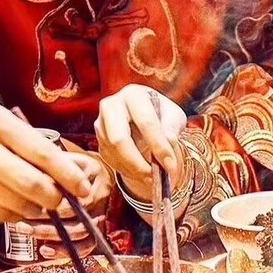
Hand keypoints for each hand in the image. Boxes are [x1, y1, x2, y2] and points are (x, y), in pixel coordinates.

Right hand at [0, 70, 91, 221]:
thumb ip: (30, 142)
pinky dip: (15, 214)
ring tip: (43, 201)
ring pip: (15, 204)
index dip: (69, 175)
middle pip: (31, 185)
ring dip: (37, 208)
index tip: (84, 187)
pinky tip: (20, 206)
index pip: (42, 154)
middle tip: (67, 199)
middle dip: (57, 197)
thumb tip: (71, 170)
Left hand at [14, 153, 112, 259]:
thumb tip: (30, 170)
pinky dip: (63, 251)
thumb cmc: (78, 165)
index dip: (54, 205)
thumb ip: (54, 163)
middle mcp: (101, 198)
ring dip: (51, 236)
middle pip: (77, 219)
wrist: (99, 174)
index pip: (77, 197)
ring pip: (79, 234)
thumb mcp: (69, 157)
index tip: (31, 206)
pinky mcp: (96, 231)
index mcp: (94, 176)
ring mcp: (100, 216)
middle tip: (22, 224)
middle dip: (47, 224)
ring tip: (28, 232)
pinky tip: (45, 250)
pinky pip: (84, 246)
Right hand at [95, 84, 186, 200]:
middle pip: (120, 140)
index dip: (159, 146)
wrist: (144, 115)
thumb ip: (172, 128)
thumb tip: (167, 143)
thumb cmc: (161, 114)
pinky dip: (126, 170)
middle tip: (154, 177)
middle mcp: (112, 105)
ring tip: (151, 177)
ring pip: (113, 152)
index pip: (146, 122)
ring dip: (133, 170)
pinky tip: (140, 172)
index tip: (171, 166)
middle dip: (138, 163)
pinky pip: (110, 159)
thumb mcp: (173, 116)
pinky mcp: (98, 138)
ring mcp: (101, 122)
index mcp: (134, 95)